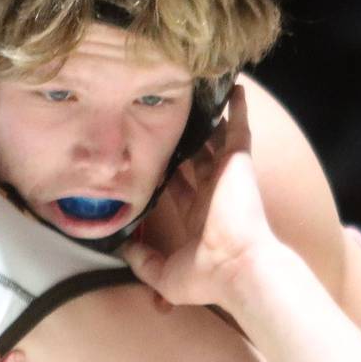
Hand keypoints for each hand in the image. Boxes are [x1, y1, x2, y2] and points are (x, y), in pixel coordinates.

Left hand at [120, 85, 277, 307]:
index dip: (166, 171)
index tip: (152, 155)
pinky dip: (238, 107)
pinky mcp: (239, 161)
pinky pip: (239, 127)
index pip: (179, 185)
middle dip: (185, 141)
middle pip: (196, 158)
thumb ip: (141, 260)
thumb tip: (121, 248)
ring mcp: (226, 174)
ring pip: (216, 138)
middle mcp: (212, 190)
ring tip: (198, 94)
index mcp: (197, 214)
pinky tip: (235, 86)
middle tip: (169, 118)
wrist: (236, 267)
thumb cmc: (206, 275)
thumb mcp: (162, 274)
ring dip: (210, 119)